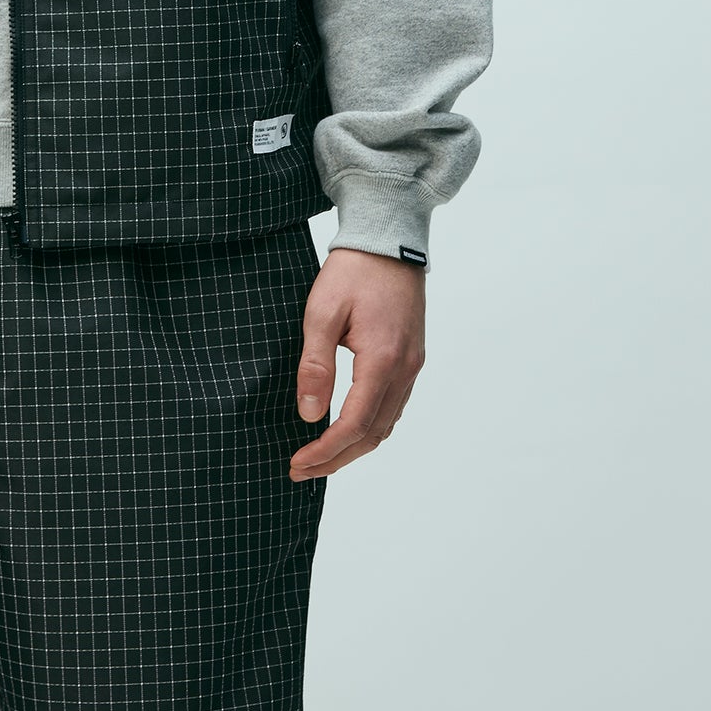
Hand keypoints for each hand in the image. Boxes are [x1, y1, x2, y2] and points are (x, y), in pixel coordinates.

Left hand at [289, 246, 426, 481]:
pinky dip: (369, 427)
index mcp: (382, 360)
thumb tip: (309, 414)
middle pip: (373, 434)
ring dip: (354, 447)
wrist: (388, 240)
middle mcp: (404, 369)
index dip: (325, 451)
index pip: (354, 424)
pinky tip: (347, 429)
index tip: (297, 463)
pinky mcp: (411, 358)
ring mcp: (412, 366)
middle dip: (336, 459)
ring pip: (385, 425)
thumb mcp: (322, 312)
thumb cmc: (352, 271)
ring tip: (319, 458)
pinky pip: (393, 407)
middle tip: (301, 470)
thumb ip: (316, 365)